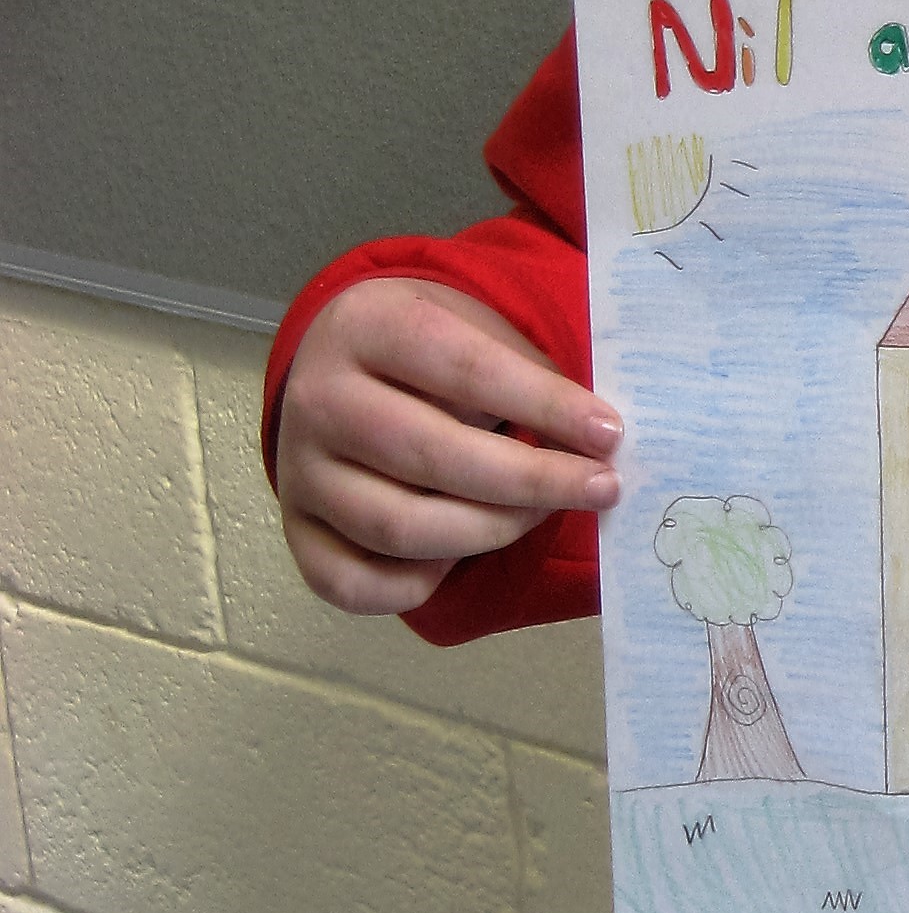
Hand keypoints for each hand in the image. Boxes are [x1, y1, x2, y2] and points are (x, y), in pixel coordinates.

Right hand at [276, 277, 620, 615]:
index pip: (464, 368)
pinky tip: (459, 558)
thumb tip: (597, 441)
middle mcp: (318, 398)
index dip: (544, 405)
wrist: (340, 360)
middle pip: (431, 456)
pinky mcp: (295, 529)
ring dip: (489, 531)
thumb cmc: (431, 348)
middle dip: (532, 480)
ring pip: (398, 528)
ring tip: (543, 513)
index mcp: (368, 325)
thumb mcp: (475, 326)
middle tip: (599, 487)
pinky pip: (350, 584)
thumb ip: (528, 374)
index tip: (608, 434)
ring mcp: (299, 471)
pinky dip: (414, 586)